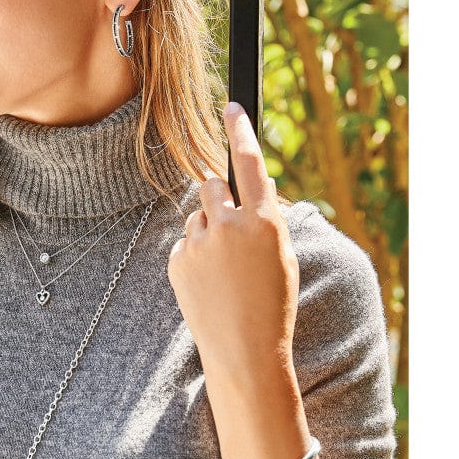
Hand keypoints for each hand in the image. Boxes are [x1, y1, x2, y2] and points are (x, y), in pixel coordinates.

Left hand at [167, 102, 299, 379]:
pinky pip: (184, 244)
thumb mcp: (282, 257)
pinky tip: (208, 285)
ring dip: (207, 231)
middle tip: (229, 225)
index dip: (240, 130)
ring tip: (223, 271)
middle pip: (212, 185)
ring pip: (197, 217)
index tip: (231, 106)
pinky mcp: (177, 262)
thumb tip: (249, 191)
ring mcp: (199, 244)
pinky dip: (193, 256)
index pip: (250, 162)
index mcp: (264, 222)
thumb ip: (265, 220)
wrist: (244, 351)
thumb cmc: (272, 305)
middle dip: (219, 197)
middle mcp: (229, 226)